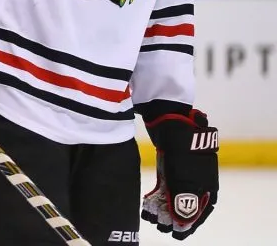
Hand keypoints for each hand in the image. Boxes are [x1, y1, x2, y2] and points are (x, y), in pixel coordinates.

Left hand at [140, 104, 219, 239]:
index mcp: (208, 183)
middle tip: (162, 227)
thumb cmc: (181, 149)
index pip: (203, 209)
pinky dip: (158, 196)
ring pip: (174, 196)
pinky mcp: (170, 165)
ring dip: (164, 208)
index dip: (192, 223)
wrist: (170, 120)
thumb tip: (182, 222)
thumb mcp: (183, 178)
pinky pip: (165, 185)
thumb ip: (184, 200)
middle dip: (175, 217)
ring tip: (152, 218)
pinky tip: (147, 204)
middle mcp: (198, 178)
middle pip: (188, 204)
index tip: (179, 234)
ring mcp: (183, 171)